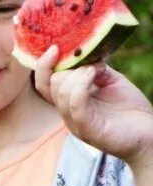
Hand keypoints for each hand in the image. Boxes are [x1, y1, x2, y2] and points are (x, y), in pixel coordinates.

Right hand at [34, 45, 152, 168]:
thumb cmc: (132, 112)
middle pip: (51, 85)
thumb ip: (96, 70)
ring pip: (61, 93)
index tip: (55, 48)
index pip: (45, 84)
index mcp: (70, 103)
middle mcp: (68, 114)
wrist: (150, 136)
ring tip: (96, 69)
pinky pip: (75, 105)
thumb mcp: (112, 82)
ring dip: (78, 74)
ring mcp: (76, 123)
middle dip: (68, 67)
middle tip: (90, 63)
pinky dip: (81, 86)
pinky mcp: (88, 130)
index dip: (44, 66)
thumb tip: (87, 57)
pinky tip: (95, 75)